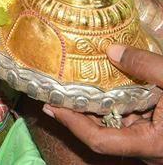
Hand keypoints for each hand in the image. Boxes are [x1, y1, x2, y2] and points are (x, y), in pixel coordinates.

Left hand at [44, 44, 162, 162]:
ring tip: (74, 82)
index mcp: (153, 146)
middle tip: (55, 89)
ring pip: (119, 127)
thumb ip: (147, 65)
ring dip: (99, 107)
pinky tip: (108, 85)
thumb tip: (112, 51)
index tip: (51, 103)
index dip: (71, 122)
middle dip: (79, 113)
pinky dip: (121, 105)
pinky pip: (135, 122)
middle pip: (104, 134)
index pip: (99, 141)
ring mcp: (157, 145)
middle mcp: (152, 152)